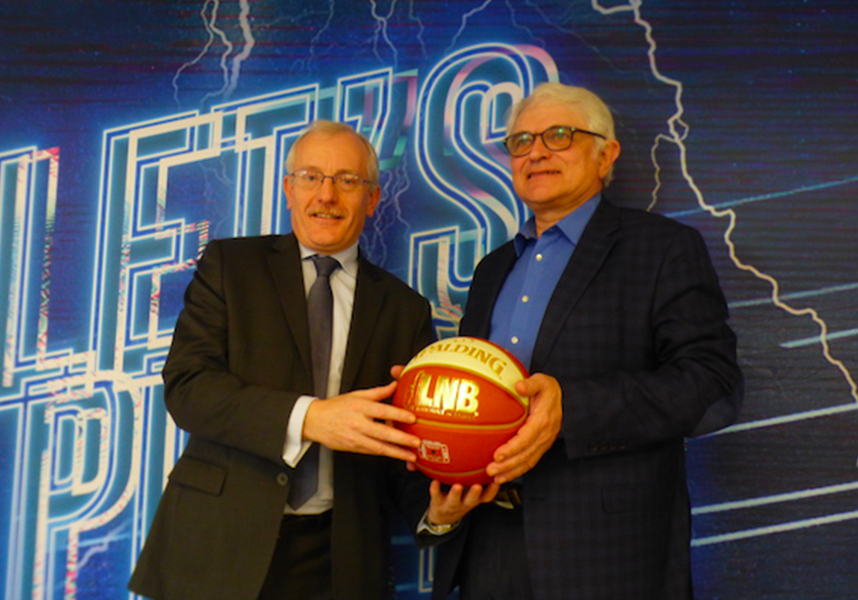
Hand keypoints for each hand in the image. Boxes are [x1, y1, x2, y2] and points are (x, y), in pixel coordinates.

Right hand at [302, 381, 420, 461]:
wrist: (315, 421)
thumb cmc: (336, 407)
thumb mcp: (356, 395)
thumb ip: (378, 392)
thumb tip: (395, 384)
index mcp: (360, 407)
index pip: (382, 411)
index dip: (398, 415)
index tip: (412, 418)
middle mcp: (358, 423)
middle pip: (382, 433)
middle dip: (401, 439)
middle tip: (416, 442)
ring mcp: (355, 438)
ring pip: (379, 447)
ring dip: (397, 452)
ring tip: (411, 454)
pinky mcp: (353, 448)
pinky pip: (372, 451)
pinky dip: (386, 454)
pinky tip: (397, 455)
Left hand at [426, 479, 499, 525]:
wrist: (442, 518)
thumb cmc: (460, 500)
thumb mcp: (471, 495)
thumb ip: (479, 480)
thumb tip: (487, 457)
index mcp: (473, 500)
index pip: (486, 497)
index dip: (492, 491)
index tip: (496, 482)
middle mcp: (463, 503)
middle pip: (471, 500)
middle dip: (474, 494)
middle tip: (477, 486)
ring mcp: (451, 504)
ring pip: (454, 500)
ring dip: (456, 494)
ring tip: (457, 486)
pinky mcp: (437, 502)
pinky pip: (436, 495)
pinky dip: (435, 489)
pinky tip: (435, 481)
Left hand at [486, 373, 561, 482]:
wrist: (562, 398)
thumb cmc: (547, 389)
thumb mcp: (542, 381)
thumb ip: (531, 383)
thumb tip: (519, 386)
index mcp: (544, 420)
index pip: (527, 438)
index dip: (512, 448)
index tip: (497, 455)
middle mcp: (546, 435)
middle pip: (526, 455)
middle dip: (508, 465)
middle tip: (490, 470)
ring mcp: (544, 443)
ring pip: (528, 462)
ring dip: (511, 472)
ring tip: (495, 477)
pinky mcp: (541, 447)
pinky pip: (529, 462)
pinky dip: (517, 471)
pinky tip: (503, 475)